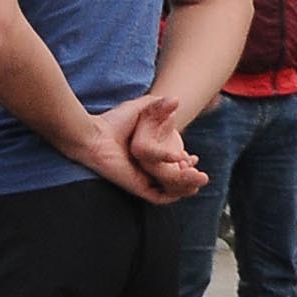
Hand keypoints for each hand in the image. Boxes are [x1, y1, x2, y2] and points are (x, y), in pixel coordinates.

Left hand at [76, 95, 204, 203]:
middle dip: (191, 178)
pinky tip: (187, 183)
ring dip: (188, 186)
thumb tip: (176, 99)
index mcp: (148, 156)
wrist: (95, 135)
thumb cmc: (114, 121)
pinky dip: (175, 193)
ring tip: (201, 178)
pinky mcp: (138, 187)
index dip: (186, 164)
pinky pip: (160, 197)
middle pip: (174, 180)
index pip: (172, 166)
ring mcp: (143, 179)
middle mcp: (146, 169)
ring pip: (171, 191)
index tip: (194, 157)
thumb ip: (160, 106)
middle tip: (202, 172)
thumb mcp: (143, 108)